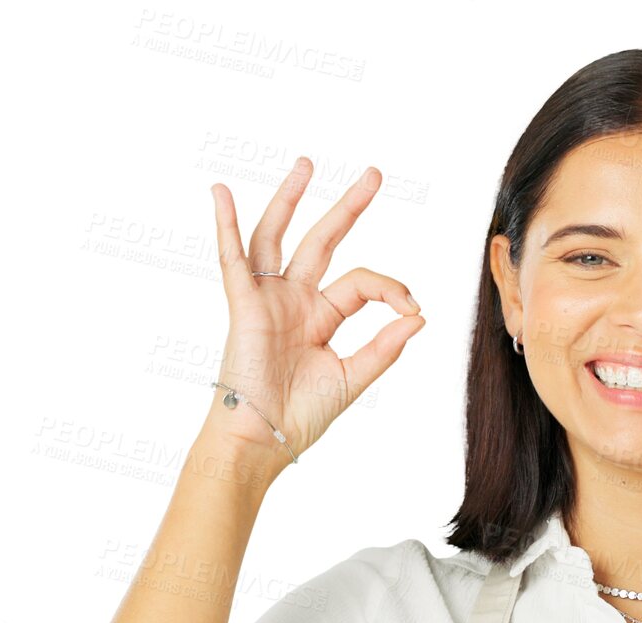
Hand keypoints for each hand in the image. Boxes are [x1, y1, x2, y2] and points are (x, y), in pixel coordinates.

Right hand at [202, 156, 424, 462]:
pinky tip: (221, 194)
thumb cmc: (301, 415)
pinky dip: (226, 226)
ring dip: (290, 199)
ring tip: (306, 164)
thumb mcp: (353, 378)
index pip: (363, 283)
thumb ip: (385, 348)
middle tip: (374, 175)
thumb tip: (420, 318)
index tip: (413, 309)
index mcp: (321, 316)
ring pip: (278, 237)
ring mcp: (269, 299)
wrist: (265, 439)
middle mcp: (295, 300)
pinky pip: (233, 260)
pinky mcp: (245, 306)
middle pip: (324, 241)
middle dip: (348, 207)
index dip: (392, 289)